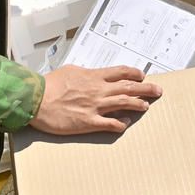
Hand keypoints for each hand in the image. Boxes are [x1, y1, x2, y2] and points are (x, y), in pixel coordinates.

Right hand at [29, 65, 162, 134]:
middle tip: (158, 90)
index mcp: (94, 76)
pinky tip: (126, 123)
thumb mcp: (71, 71)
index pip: (121, 73)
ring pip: (123, 104)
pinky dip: (120, 124)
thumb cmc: (50, 85)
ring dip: (138, 105)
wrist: (37, 100)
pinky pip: (109, 124)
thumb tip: (92, 74)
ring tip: (147, 106)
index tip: (142, 76)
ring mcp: (95, 107)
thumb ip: (85, 73)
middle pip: (128, 87)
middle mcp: (99, 90)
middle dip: (146, 89)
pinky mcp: (88, 122)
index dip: (135, 74)